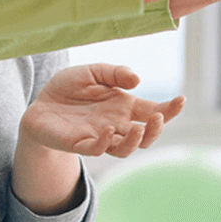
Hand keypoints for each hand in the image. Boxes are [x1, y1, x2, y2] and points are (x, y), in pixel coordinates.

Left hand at [20, 64, 186, 157]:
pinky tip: (108, 129)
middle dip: (156, 130)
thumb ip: (115, 73)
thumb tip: (137, 80)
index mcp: (124, 107)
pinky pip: (97, 149)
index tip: (181, 100)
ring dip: (135, 141)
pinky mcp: (79, 144)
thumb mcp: (93, 72)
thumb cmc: (68, 88)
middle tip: (158, 118)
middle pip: (145, 136)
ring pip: (125, 149)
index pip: (153, 111)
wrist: (39, 104)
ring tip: (138, 128)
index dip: (170, 109)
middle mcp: (116, 124)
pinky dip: (106, 142)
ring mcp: (99, 137)